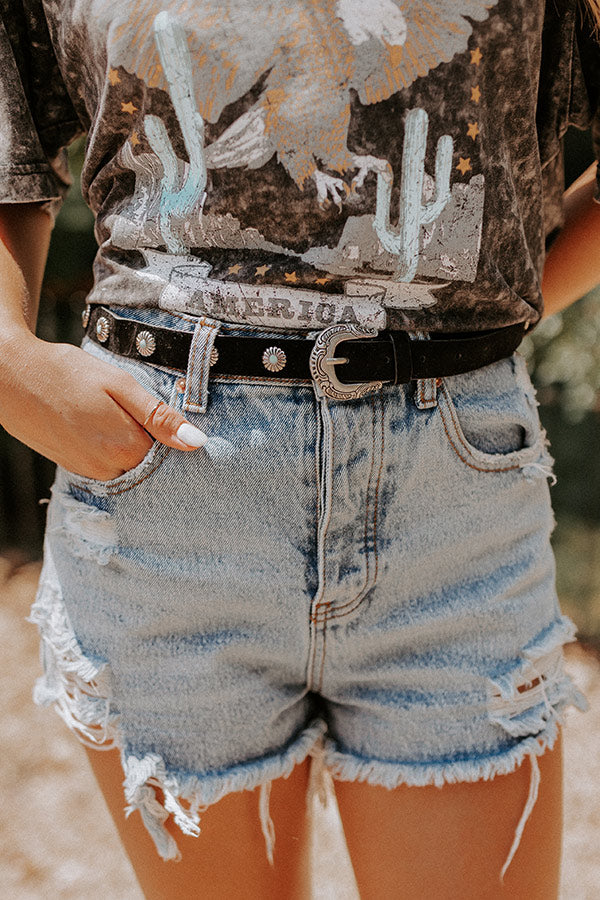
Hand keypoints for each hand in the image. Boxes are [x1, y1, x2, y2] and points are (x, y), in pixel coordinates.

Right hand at [0, 332, 206, 480]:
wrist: (10, 376)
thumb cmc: (66, 372)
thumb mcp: (119, 385)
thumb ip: (158, 416)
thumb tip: (197, 442)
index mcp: (125, 447)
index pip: (170, 455)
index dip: (172, 435)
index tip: (165, 415)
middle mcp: (108, 468)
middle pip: (149, 463)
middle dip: (152, 441)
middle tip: (135, 408)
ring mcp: (88, 471)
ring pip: (127, 464)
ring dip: (130, 444)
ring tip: (113, 413)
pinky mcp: (73, 467)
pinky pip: (106, 464)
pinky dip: (111, 448)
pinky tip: (99, 423)